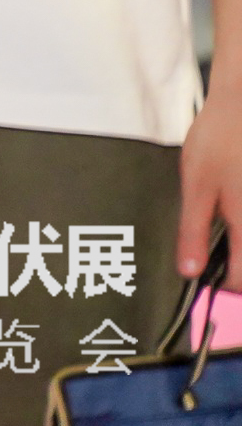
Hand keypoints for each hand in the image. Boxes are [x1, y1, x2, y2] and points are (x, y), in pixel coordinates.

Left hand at [183, 82, 241, 278]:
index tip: (208, 278)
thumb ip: (193, 231)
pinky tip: (234, 213)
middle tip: (215, 259)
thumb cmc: (220, 140)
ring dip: (241, 249)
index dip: (224, 285)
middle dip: (237, 267)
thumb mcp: (197, 186)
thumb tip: (188, 271)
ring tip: (225, 239)